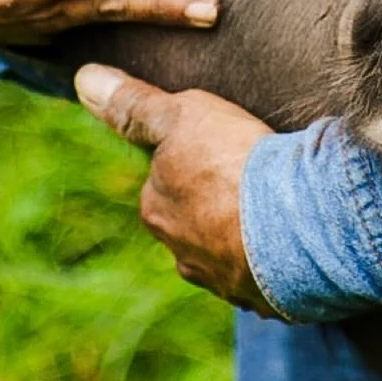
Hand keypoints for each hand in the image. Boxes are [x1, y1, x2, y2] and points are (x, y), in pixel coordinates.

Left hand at [74, 64, 278, 314]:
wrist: (297, 225)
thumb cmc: (232, 163)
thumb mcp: (181, 115)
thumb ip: (134, 104)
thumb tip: (84, 79)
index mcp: (158, 213)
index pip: (165, 183)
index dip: (194, 161)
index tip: (223, 148)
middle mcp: (183, 256)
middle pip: (195, 222)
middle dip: (216, 205)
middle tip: (251, 177)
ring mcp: (225, 282)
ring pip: (229, 252)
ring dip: (246, 235)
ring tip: (278, 208)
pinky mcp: (265, 301)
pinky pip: (266, 276)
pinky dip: (276, 261)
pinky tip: (296, 240)